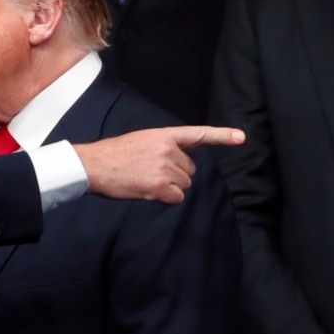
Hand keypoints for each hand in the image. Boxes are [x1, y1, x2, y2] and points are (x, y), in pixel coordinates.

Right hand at [73, 126, 244, 202]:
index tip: (241, 138)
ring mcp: (165, 168)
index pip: (197, 134)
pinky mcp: (160, 186)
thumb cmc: (112, 156)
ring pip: (184, 185)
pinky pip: (176, 197)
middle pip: (190, 170)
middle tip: (150, 173)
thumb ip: (162, 148)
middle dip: (176, 175)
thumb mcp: (140, 141)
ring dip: (169, 188)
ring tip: (145, 181)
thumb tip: (179, 164)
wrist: (92, 165)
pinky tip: (147, 191)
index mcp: (163, 135)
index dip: (222, 136)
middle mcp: (168, 149)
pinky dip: (165, 198)